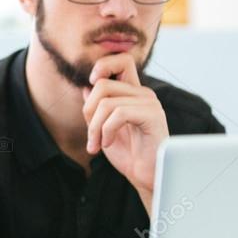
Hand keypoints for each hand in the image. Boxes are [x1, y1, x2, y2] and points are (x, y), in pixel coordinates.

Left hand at [81, 53, 167, 211]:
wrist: (146, 177)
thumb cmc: (128, 154)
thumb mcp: (103, 128)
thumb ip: (96, 108)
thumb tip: (85, 87)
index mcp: (133, 93)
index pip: (123, 60)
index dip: (103, 65)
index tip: (92, 83)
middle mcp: (143, 94)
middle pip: (103, 85)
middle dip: (88, 112)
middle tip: (90, 136)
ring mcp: (150, 104)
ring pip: (106, 102)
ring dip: (94, 128)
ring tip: (96, 145)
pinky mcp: (153, 116)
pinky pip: (118, 114)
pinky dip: (105, 131)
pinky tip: (107, 144)